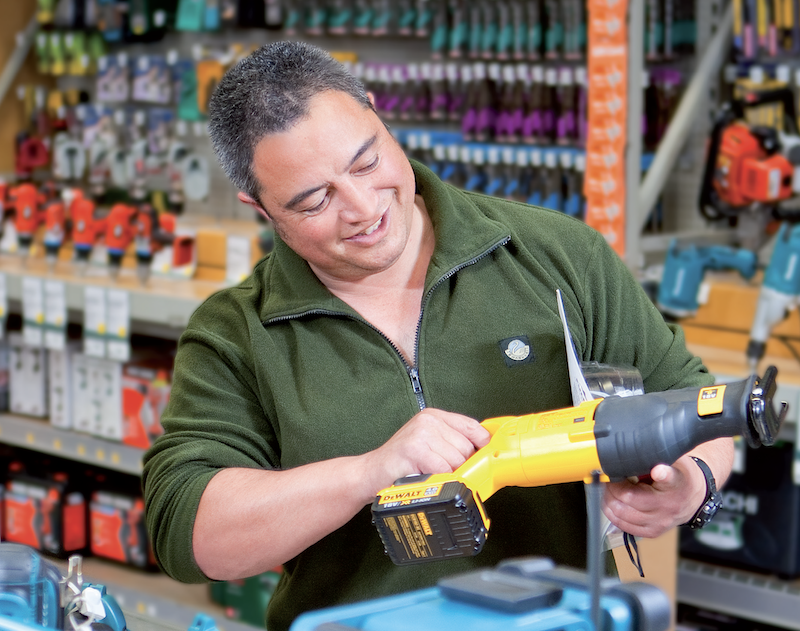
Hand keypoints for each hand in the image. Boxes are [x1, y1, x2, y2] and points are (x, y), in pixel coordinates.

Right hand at [362, 409, 490, 496]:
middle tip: (445, 473)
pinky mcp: (414, 448)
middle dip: (462, 466)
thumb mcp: (430, 446)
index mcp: (436, 416)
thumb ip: (453, 445)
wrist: (370, 474)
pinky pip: (443, 469)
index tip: (484, 460)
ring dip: (449, 475)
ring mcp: (421, 432)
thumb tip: (485, 455)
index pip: (474, 427)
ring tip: (432, 475)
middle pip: (468, 447)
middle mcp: (429, 420)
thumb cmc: (402, 464)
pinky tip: (427, 478)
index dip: (483, 446)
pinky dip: (439, 479)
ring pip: (457, 460)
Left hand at [601, 453, 706, 537]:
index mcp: (676, 482)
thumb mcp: (672, 460)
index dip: (663, 474)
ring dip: (609, 499)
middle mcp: (669, 505)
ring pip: (622, 514)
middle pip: (630, 498)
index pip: (670, 478)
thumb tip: (629, 449)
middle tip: (609, 477)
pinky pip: (623, 526)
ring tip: (610, 489)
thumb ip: (654, 455)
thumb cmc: (679, 476)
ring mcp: (660, 521)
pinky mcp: (652, 531)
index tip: (658, 470)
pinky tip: (613, 502)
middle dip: (613, 486)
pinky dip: (612, 513)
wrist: (693, 498)